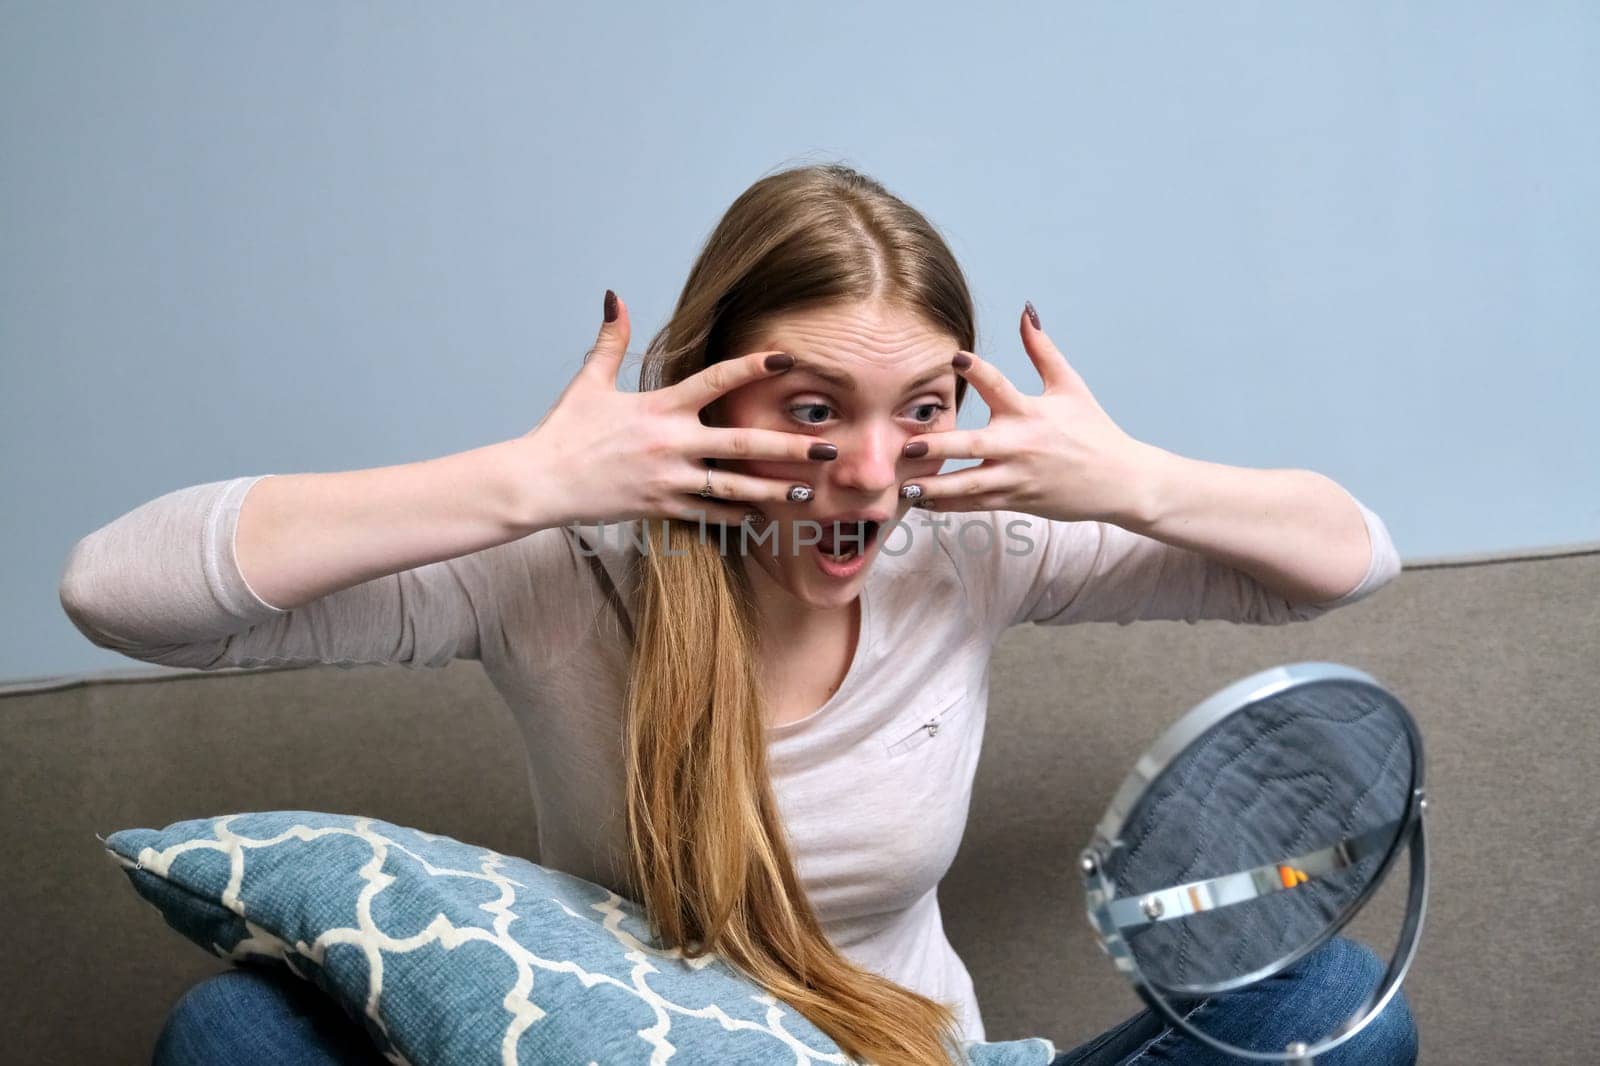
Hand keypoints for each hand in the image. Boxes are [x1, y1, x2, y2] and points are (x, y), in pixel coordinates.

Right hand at [513, 291, 837, 529]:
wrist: (540, 482)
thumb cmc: (564, 431)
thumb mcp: (589, 382)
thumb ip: (610, 340)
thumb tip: (614, 296)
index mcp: (658, 407)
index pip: (714, 380)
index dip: (752, 367)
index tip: (787, 360)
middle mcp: (670, 442)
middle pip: (742, 443)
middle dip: (790, 445)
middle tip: (830, 447)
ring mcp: (668, 478)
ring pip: (734, 486)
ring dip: (775, 490)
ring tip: (810, 493)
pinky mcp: (660, 507)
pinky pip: (707, 512)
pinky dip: (735, 514)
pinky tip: (762, 516)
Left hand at [899, 305, 1154, 524]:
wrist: (1120, 481)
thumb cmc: (1093, 431)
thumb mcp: (1070, 386)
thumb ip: (1042, 350)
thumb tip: (1026, 310)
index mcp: (1031, 412)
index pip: (1001, 385)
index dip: (978, 370)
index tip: (954, 357)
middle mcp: (1021, 445)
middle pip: (975, 446)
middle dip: (939, 447)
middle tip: (906, 446)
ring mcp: (1017, 477)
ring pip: (970, 485)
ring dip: (936, 486)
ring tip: (905, 485)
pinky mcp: (1016, 500)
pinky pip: (976, 504)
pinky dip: (948, 504)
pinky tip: (920, 501)